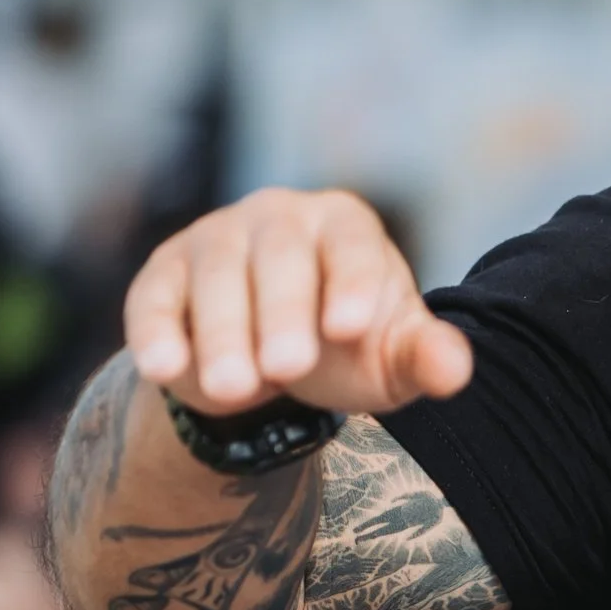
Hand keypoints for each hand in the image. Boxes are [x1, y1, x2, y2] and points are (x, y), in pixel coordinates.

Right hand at [125, 188, 473, 422]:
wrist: (272, 354)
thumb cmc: (345, 344)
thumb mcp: (388, 356)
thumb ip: (422, 358)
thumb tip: (456, 370)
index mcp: (344, 225)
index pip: (350, 245)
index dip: (349, 282)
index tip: (349, 329)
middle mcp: (278, 218)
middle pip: (279, 258)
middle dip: (282, 315)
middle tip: (286, 370)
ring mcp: (215, 240)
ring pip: (216, 276)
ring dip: (223, 334)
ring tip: (235, 391)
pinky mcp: (163, 275)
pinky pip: (154, 298)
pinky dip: (156, 332)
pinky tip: (164, 371)